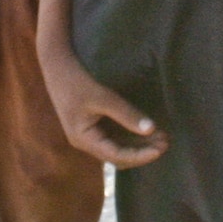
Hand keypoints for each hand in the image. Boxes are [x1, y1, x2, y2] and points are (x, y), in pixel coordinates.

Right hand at [38, 44, 168, 166]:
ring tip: (162, 138)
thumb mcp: (102, 97)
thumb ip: (126, 114)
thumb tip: (151, 129)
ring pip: (117, 147)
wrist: (56, 65)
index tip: (160, 150)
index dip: (140, 156)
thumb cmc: (76, 80)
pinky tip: (147, 130)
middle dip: (142, 152)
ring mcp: (89, 135)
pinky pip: (114, 137)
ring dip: (138, 144)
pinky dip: (131, 135)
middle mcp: (86, 142)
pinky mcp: (93, 125)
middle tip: (166, 143)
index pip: (116, 156)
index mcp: (84, 139)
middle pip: (118, 156)